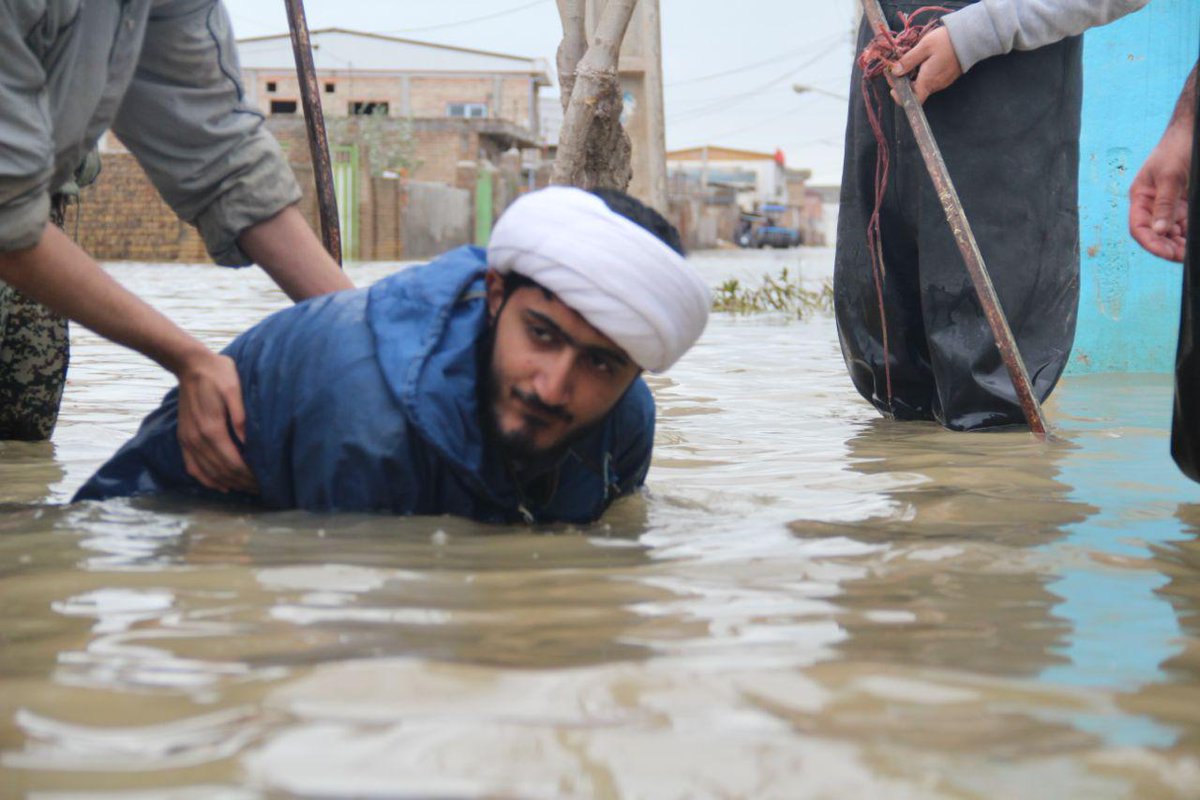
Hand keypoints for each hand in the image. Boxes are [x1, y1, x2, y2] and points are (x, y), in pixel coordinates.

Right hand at [175, 350, 258, 493]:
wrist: (190, 365)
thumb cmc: (218, 374)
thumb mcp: (235, 389)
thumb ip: (241, 416)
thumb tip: (249, 442)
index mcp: (212, 428)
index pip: (233, 463)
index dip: (249, 476)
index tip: (265, 481)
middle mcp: (197, 439)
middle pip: (221, 472)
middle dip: (242, 483)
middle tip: (261, 488)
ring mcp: (188, 440)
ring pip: (207, 473)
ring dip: (227, 484)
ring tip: (246, 488)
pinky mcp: (183, 439)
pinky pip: (192, 467)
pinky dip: (207, 480)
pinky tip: (220, 485)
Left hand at [891, 26, 962, 103]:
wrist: (972, 37)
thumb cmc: (947, 41)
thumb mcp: (924, 47)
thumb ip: (909, 60)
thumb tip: (895, 72)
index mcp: (928, 80)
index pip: (913, 100)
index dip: (901, 97)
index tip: (893, 87)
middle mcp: (936, 85)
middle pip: (915, 91)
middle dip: (903, 82)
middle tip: (894, 68)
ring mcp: (943, 82)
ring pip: (922, 85)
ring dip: (912, 77)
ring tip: (905, 63)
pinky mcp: (947, 76)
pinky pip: (931, 79)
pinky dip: (922, 74)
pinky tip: (919, 62)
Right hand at [1129, 126, 1190, 261]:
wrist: (1192, 131)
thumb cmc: (1177, 148)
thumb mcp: (1170, 176)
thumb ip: (1164, 205)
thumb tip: (1159, 231)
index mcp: (1141, 198)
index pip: (1140, 228)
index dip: (1150, 243)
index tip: (1166, 253)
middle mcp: (1153, 205)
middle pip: (1156, 234)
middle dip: (1168, 247)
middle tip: (1184, 256)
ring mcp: (1169, 205)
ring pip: (1171, 232)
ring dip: (1179, 244)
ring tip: (1190, 251)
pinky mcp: (1183, 204)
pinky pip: (1183, 225)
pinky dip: (1187, 234)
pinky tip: (1193, 240)